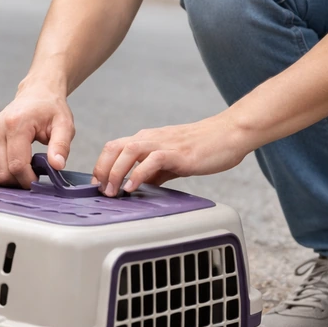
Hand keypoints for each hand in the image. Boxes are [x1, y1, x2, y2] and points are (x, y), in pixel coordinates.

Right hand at [0, 78, 74, 188]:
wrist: (36, 94)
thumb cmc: (51, 110)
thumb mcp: (64, 125)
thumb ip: (61, 146)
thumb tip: (57, 166)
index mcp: (16, 124)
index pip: (17, 164)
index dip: (27, 180)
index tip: (38, 181)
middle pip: (2, 171)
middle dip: (17, 181)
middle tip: (31, 174)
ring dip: (7, 178)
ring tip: (22, 169)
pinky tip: (10, 165)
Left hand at [93, 114, 250, 195]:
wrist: (229, 134)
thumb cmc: (205, 148)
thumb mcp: (174, 162)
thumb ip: (157, 172)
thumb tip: (143, 186)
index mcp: (148, 139)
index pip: (114, 148)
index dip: (101, 166)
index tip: (98, 185)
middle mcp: (151, 138)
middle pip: (113, 147)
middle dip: (102, 169)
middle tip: (101, 190)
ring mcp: (163, 143)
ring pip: (127, 151)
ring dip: (115, 172)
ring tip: (113, 191)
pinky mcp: (176, 152)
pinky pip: (151, 160)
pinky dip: (138, 174)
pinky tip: (133, 187)